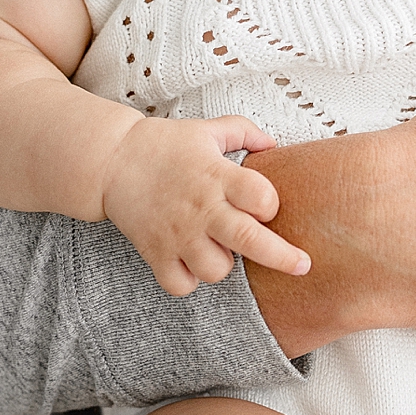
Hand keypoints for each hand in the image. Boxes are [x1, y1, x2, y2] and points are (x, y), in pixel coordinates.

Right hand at [103, 115, 309, 294]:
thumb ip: (245, 132)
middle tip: (303, 264)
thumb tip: (275, 145)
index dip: (271, 204)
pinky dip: (190, 281)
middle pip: (250, 240)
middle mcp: (202, 208)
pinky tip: (191, 263)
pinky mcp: (156, 253)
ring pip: (217, 270)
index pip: (261, 197)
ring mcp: (178, 234)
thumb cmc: (166, 144)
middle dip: (283, 257)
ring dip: (224, 264)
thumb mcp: (208, 129)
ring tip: (218, 248)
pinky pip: (181, 285)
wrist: (112, 160)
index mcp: (217, 175)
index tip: (266, 205)